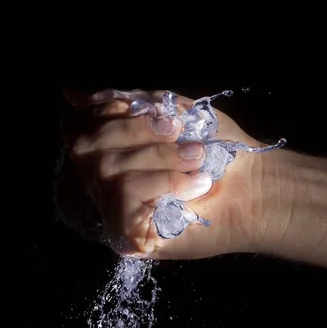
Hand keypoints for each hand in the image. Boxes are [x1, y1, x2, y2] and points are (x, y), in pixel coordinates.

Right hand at [61, 88, 284, 258]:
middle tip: (182, 137)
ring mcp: (113, 209)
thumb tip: (72, 94)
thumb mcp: (172, 112)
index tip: (162, 116)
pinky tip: (193, 187)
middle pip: (87, 144)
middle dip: (139, 133)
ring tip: (198, 162)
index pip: (82, 124)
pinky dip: (164, 182)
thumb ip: (128, 104)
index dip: (113, 112)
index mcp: (112, 149)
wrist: (254, 187)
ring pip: (106, 169)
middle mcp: (103, 180)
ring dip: (161, 158)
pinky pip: (124, 194)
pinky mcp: (127, 234)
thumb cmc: (218, 149)